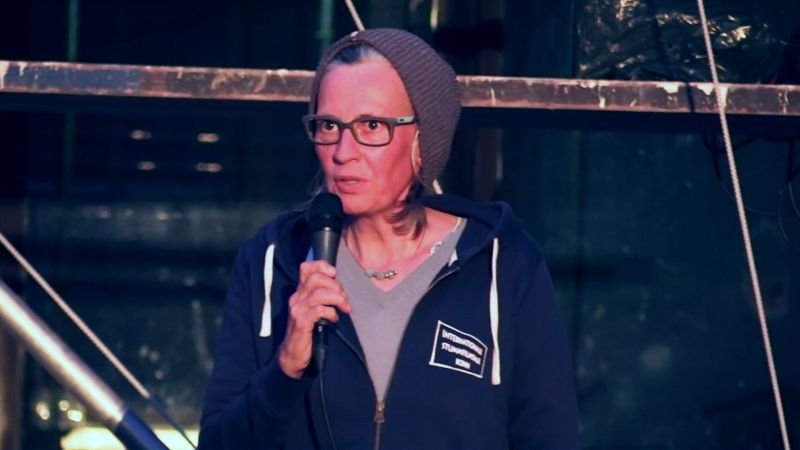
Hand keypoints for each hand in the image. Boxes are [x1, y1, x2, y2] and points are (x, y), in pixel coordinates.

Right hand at [278, 261, 350, 378]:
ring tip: (344, 308)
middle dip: (336, 286)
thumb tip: (340, 287)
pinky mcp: (300, 322)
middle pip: (316, 279)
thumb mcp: (315, 309)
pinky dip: (331, 312)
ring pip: (319, 293)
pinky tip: (334, 319)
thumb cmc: (308, 330)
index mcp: (300, 292)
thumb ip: (323, 296)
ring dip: (337, 299)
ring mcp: (297, 309)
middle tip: (344, 299)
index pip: (306, 268)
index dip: (321, 266)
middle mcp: (296, 298)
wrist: (293, 354)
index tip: (334, 273)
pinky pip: (319, 310)